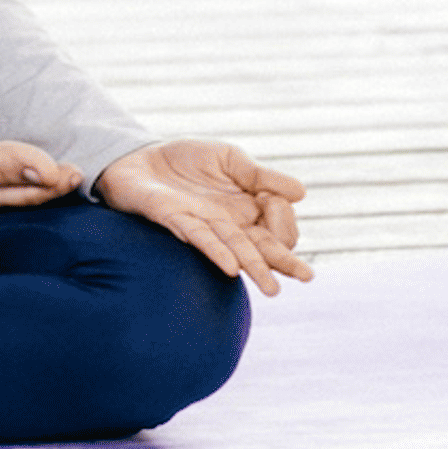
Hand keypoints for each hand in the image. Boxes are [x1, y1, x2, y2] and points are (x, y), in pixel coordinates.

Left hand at [95, 139, 308, 294]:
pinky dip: (217, 253)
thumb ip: (260, 175)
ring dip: (257, 268)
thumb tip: (302, 193)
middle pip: (265, 246)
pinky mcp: (178, 221)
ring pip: (238, 251)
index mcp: (247, 208)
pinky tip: (233, 268)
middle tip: (307, 276)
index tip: (279, 202)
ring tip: (274, 290)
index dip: (285, 216)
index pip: (279, 223)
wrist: (140, 158)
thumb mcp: (229, 158)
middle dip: (286, 261)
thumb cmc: (186, 161)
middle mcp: (230, 224)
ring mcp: (206, 226)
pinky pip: (201, 240)